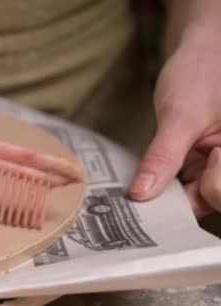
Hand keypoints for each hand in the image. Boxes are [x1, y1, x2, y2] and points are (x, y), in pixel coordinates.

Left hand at [129, 27, 220, 216]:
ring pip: (196, 198)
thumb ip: (163, 157)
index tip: (153, 196)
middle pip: (210, 201)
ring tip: (137, 198)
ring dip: (167, 200)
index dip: (194, 198)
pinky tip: (143, 189)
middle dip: (177, 205)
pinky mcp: (203, 166)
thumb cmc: (200, 75)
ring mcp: (219, 166)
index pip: (219, 193)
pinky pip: (186, 187)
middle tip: (139, 205)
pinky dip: (165, 188)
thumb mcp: (179, 116)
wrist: (199, 54)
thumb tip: (141, 194)